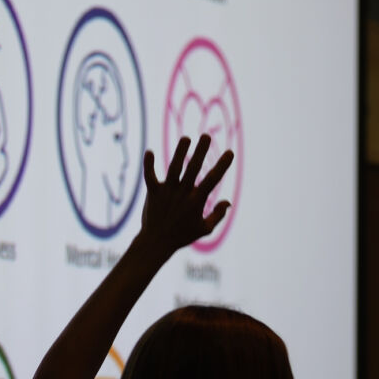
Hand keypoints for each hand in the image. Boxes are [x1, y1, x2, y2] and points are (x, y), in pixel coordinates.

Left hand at [139, 134, 233, 255]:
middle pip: (193, 169)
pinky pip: (150, 176)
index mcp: (196, 201)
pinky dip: (149, 165)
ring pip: (174, 168)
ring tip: (186, 138)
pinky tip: (149, 151)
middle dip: (200, 151)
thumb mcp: (204, 229)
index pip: (212, 180)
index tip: (230, 152)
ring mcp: (166, 192)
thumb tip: (228, 202)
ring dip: (179, 152)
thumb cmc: (182, 236)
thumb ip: (218, 215)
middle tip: (206, 136)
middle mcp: (182, 193)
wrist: (157, 242)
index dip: (222, 165)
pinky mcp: (152, 192)